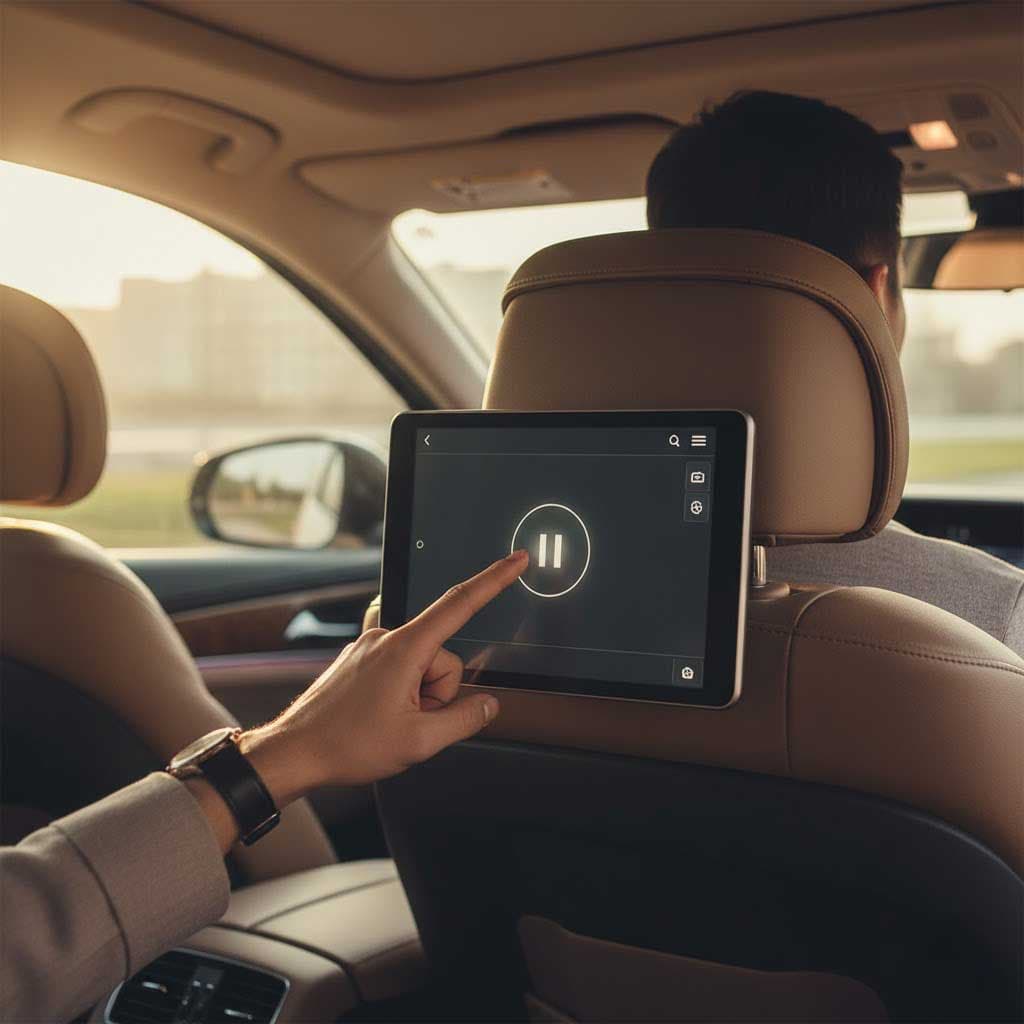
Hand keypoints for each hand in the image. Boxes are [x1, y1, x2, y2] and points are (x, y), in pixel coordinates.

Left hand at [241, 550, 527, 805]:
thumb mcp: (419, 741)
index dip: (493, 581)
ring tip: (388, 720)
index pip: (460, 605)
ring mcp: (371, 646)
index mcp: (404, 648)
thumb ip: (464, 720)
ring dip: (418, 696)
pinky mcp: (361, 657)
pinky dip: (401, 690)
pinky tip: (378, 712)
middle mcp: (386, 637)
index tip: (515, 561)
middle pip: (444, 657)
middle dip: (438, 693)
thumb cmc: (346, 745)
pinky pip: (400, 667)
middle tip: (410, 721)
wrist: (293, 752)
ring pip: (421, 666)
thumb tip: (488, 705)